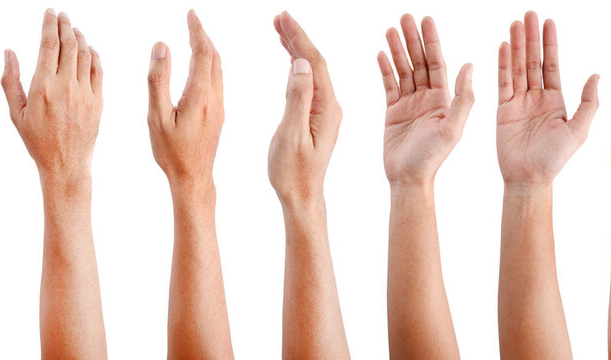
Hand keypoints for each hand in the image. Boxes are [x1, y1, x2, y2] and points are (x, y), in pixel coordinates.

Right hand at [1, 9, 102, 182]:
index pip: (49, 44)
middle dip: (65, 25)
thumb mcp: (15, 112)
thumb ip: (10, 80)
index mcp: (43, 86)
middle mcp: (66, 86)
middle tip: (62, 16)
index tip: (50, 13)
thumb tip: (9, 52)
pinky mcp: (98, 101)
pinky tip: (89, 49)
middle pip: (69, 44)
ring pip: (85, 54)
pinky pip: (98, 70)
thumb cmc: (36, 140)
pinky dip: (94, 55)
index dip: (50, 24)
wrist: (65, 163)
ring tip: (73, 29)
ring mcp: (85, 93)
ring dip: (80, 37)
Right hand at [148, 10, 222, 191]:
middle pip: (214, 57)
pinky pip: (217, 80)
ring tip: (195, 36)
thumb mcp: (157, 116)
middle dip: (203, 35)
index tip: (191, 14)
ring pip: (218, 68)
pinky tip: (201, 65)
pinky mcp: (219, 114)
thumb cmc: (171, 152)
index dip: (197, 31)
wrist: (194, 178)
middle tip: (192, 20)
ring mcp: (220, 106)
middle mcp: (215, 98)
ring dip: (208, 49)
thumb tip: (162, 47)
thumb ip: (158, 80)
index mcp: (200, 95)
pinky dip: (210, 64)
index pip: (203, 53)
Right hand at [269, 12, 341, 204]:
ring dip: (296, 48)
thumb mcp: (292, 135)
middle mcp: (330, 105)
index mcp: (327, 107)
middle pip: (315, 62)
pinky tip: (287, 57)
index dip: (299, 38)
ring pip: (311, 71)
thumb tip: (299, 64)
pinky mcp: (316, 117)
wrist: (302, 198)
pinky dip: (296, 66)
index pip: (314, 63)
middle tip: (279, 16)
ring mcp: (324, 111)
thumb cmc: (294, 173)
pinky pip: (307, 84)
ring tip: (280, 28)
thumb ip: (297, 99)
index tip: (284, 18)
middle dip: (298, 37)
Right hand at [377, 14, 473, 185]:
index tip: (425, 20)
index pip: (437, 62)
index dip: (431, 41)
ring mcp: (409, 104)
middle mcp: (428, 98)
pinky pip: (389, 85)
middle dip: (412, 39)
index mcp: (444, 99)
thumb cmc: (433, 159)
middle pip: (419, 61)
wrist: (409, 179)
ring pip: (403, 70)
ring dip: (397, 49)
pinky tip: (381, 54)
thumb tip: (469, 65)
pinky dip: (385, 69)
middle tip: (404, 17)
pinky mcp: (393, 112)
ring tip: (390, 29)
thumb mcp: (453, 128)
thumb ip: (462, 98)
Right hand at [497, 11, 598, 184]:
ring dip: (516, 46)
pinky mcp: (502, 111)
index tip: (548, 22)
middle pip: (533, 61)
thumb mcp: (580, 131)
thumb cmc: (556, 160)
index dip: (550, 43)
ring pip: (517, 68)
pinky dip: (502, 65)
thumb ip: (588, 103)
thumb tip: (596, 76)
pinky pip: (502, 84)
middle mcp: (536, 98)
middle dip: (531, 37)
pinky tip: (503, 48)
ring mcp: (518, 103)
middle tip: (528, 14)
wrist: (530, 179)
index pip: (552, 65)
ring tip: (514, 24)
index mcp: (556, 101)